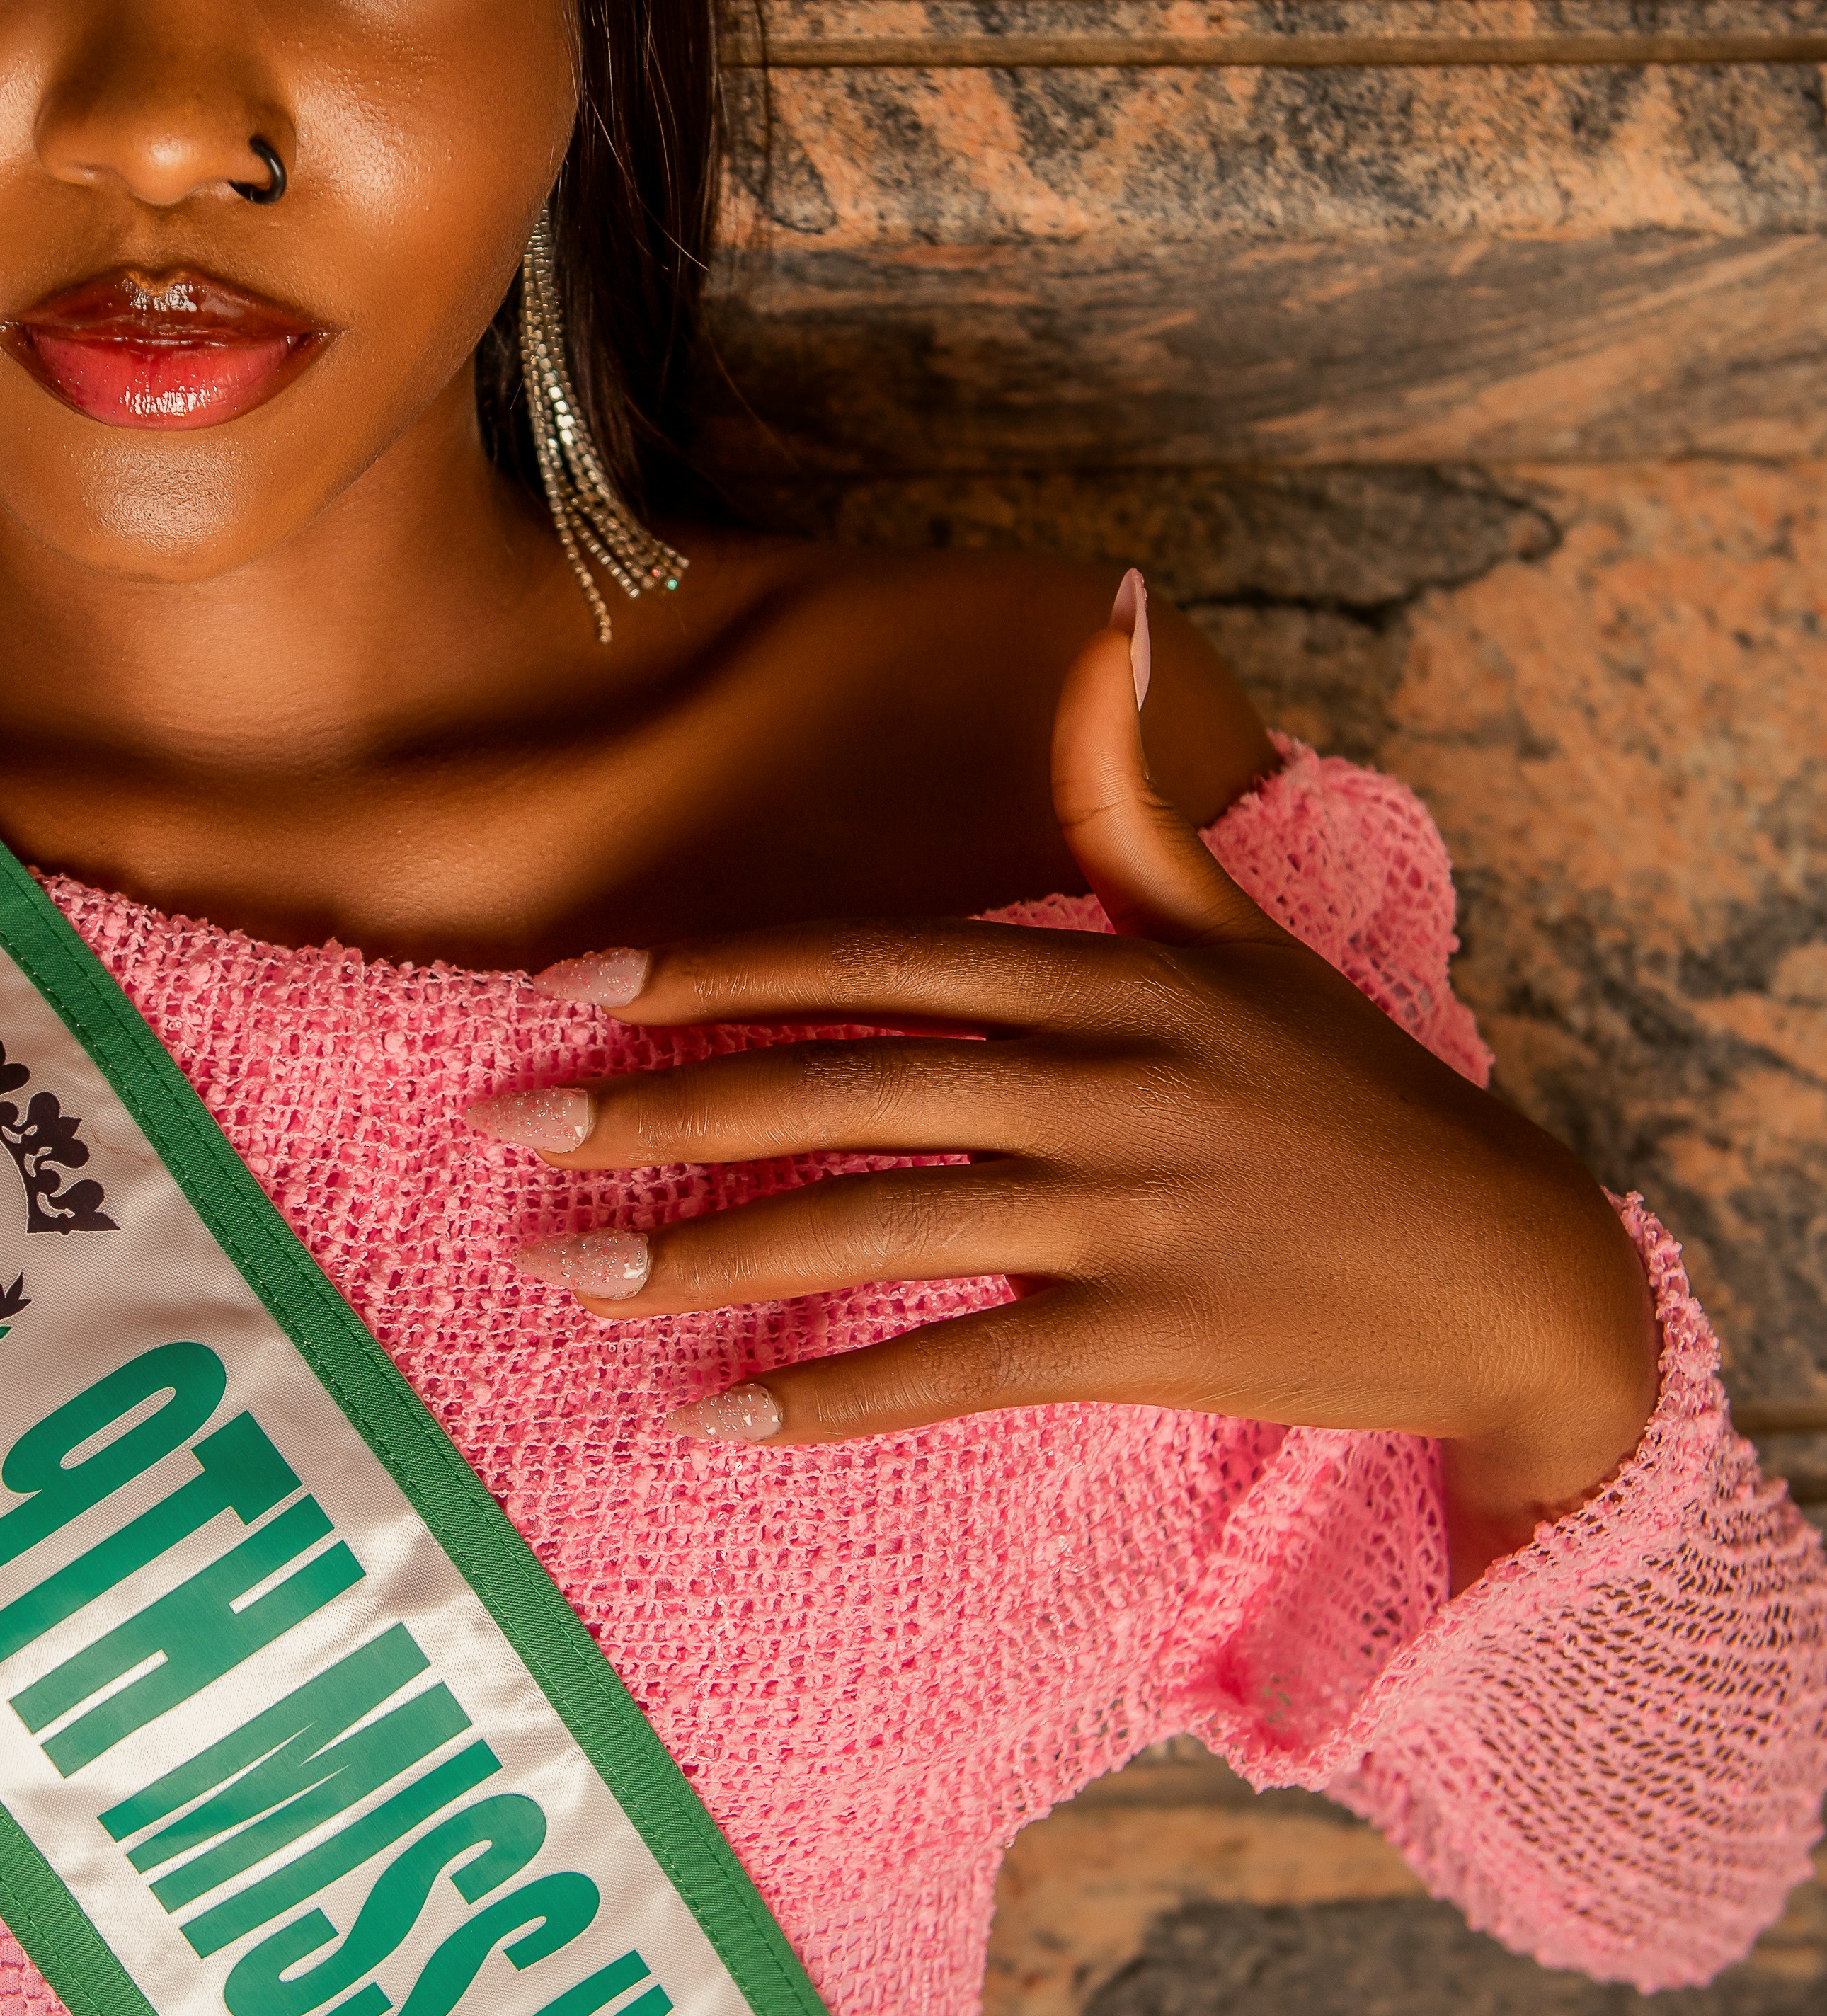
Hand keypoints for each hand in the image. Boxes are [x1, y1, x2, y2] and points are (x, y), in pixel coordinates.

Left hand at [470, 577, 1659, 1582]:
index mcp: (1101, 978)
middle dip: (658, 1106)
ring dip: (709, 1254)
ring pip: (874, 1226)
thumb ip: (1126, 788)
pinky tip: (715, 1416)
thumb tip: (1111, 599)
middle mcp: (1097, 1083)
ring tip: (573, 1273)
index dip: (716, 968)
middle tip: (508, 1130)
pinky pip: (955, 1366)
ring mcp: (1121, 1213)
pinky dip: (830, 1396)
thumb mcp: (1235, 925)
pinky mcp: (1144, 1338)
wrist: (1507, 1265)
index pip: (870, 960)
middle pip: (838, 1088)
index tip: (574, 986)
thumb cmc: (1344, 1085)